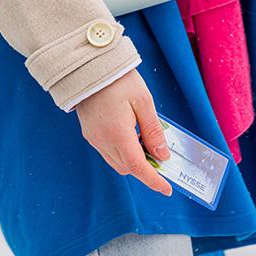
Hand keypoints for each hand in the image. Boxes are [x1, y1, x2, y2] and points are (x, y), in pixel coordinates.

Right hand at [75, 68, 172, 195]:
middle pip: (127, 168)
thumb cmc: (118, 79)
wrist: (88, 66)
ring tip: (149, 145)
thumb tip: (162, 155)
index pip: (137, 167)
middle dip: (145, 169)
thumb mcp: (143, 102)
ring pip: (117, 162)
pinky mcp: (90, 133)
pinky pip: (109, 152)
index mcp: (116, 133)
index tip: (167, 189)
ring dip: (134, 160)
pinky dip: (124, 152)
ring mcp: (93, 138)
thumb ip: (153, 131)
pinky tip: (134, 138)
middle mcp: (101, 140)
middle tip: (163, 159)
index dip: (153, 181)